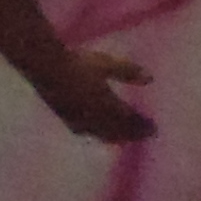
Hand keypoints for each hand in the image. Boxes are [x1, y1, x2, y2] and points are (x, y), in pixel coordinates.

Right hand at [38, 49, 154, 146]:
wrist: (45, 68)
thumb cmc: (78, 63)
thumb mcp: (106, 64)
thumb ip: (128, 72)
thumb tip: (150, 78)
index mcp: (107, 105)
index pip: (130, 121)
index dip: (143, 126)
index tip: (154, 128)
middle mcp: (95, 118)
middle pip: (118, 132)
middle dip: (132, 134)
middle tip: (145, 134)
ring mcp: (79, 121)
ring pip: (103, 135)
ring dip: (117, 137)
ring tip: (125, 137)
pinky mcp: (67, 120)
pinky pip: (89, 134)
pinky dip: (100, 135)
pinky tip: (98, 133)